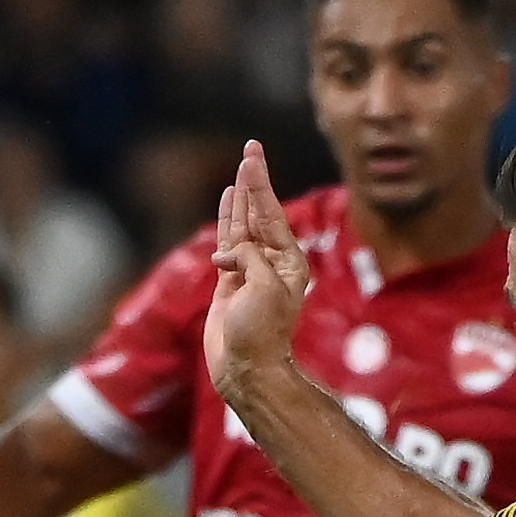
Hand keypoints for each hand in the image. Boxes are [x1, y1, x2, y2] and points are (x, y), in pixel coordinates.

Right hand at [199, 138, 312, 400]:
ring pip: (243, 225)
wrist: (247, 368)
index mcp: (288, 262)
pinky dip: (227, 221)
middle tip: (251, 148)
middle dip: (254, 180)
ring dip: (241, 198)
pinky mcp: (231, 282)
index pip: (272, 213)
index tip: (253, 154)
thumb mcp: (264, 288)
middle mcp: (272, 263)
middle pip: (260, 212)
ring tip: (241, 170)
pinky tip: (228, 203)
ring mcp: (251, 271)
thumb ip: (250, 258)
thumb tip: (229, 252)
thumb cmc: (262, 333)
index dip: (260, 182)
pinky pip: (229, 243)